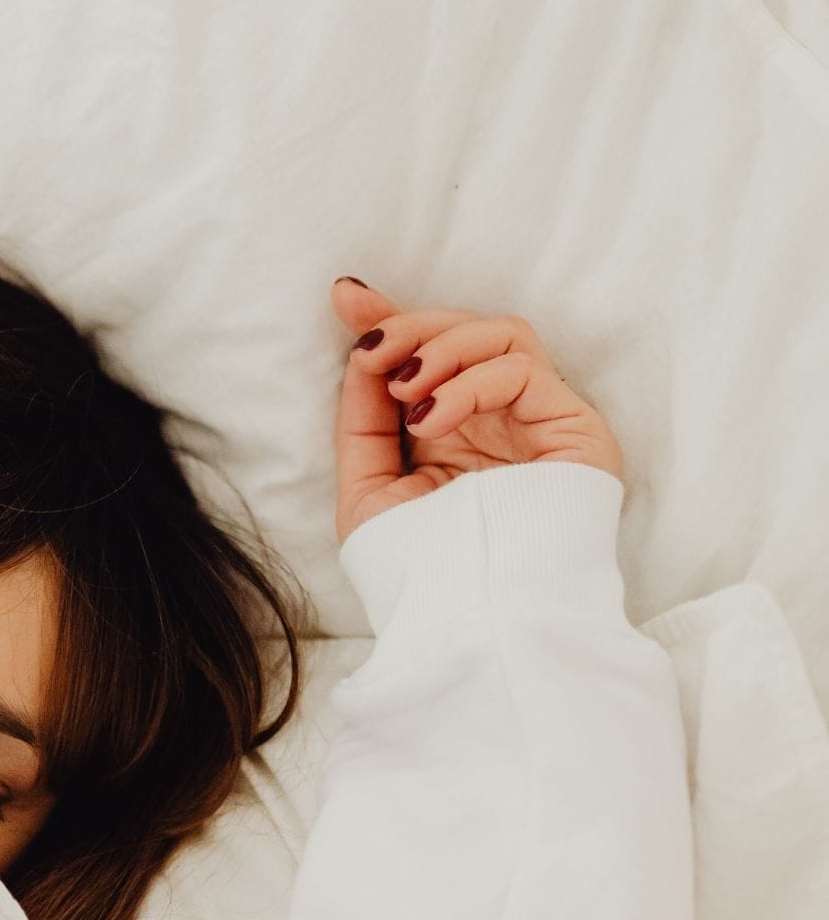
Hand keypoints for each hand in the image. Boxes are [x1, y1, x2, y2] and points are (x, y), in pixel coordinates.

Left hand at [330, 278, 622, 541]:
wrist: (474, 622)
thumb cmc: (424, 569)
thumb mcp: (370, 487)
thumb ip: (363, 418)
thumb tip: (362, 348)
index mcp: (452, 431)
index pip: (428, 353)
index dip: (389, 317)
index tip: (344, 297)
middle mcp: (498, 421)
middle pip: (464, 332)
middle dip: (410, 325)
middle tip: (372, 350)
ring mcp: (539, 422)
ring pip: (501, 334)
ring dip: (440, 347)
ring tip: (405, 391)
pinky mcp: (576, 429)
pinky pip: (524, 368)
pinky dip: (470, 381)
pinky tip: (433, 419)